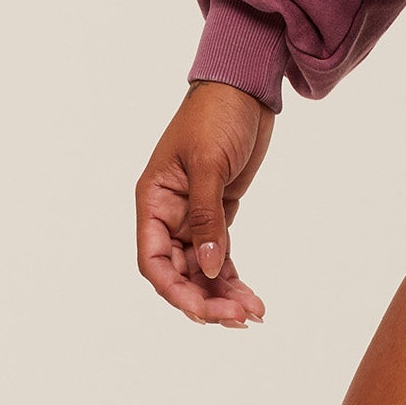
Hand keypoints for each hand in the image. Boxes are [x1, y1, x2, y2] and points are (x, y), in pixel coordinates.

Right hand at [135, 80, 275, 325]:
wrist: (245, 86)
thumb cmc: (217, 114)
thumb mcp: (209, 162)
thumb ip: (207, 216)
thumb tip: (210, 268)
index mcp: (153, 201)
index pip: (153, 260)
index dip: (174, 290)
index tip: (202, 311)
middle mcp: (169, 214)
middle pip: (179, 273)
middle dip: (206, 299)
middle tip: (239, 317)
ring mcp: (195, 216)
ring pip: (203, 270)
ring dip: (223, 294)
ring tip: (252, 314)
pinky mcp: (220, 214)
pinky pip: (221, 256)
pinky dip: (233, 278)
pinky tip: (252, 299)